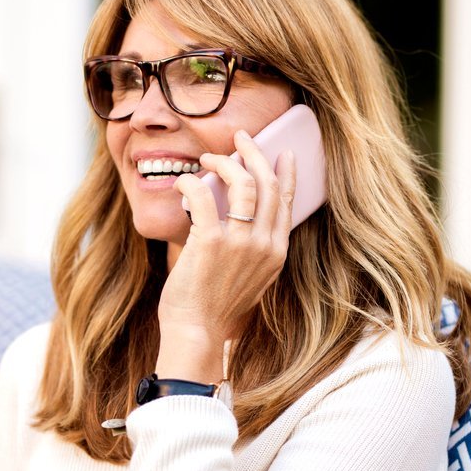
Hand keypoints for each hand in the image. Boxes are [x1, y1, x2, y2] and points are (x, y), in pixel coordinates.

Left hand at [158, 130, 296, 379]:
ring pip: (243, 183)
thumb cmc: (215, 307)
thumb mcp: (250, 278)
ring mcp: (240, 243)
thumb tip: (241, 214)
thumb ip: (253, 249)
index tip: (282, 152)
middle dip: (255, 152)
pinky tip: (183, 182)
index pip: (287, 202)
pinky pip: (203, 196)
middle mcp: (264, 245)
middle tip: (241, 138)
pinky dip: (191, 183)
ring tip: (207, 157)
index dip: (286, 172)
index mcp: (276, 253)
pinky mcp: (211, 242)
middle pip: (268, 183)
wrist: (196, 332)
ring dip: (224, 162)